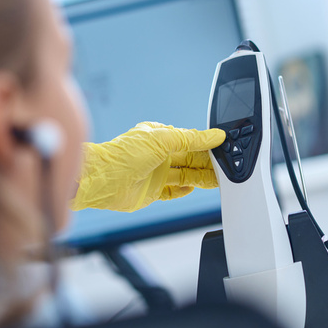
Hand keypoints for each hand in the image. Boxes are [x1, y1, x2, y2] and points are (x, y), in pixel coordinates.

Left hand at [71, 122, 225, 211]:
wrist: (102, 181)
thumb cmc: (123, 155)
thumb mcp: (162, 139)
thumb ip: (191, 138)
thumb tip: (214, 135)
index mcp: (158, 136)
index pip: (188, 139)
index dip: (205, 143)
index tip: (222, 146)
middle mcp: (157, 154)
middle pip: (189, 158)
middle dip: (207, 162)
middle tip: (225, 166)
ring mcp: (155, 173)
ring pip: (184, 175)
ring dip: (200, 177)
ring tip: (217, 179)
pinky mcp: (152, 191)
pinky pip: (172, 191)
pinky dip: (183, 190)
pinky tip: (192, 188)